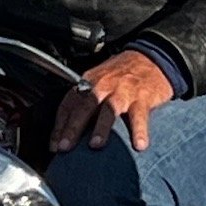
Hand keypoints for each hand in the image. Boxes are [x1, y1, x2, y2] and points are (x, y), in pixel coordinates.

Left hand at [50, 50, 175, 154]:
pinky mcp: (143, 97)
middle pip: (84, 107)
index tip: (55, 147)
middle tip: (65, 147)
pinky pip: (140, 115)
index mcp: (89, 83)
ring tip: (95, 145)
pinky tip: (139, 145)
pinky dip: (139, 130)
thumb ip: (85, 105)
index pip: (69, 105)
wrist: (150, 57)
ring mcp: (123, 91)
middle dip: (73, 127)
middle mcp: (103, 86)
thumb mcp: (99, 83)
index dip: (59, 126)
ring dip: (101, 127)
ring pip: (109, 109)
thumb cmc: (122, 76)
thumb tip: (68, 133)